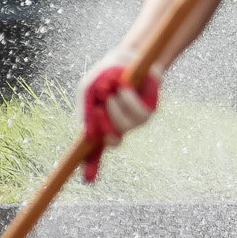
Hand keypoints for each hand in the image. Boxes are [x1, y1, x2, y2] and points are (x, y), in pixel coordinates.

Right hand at [77, 53, 159, 182]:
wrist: (129, 56)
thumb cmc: (106, 74)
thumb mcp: (88, 88)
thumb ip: (85, 108)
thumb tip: (87, 135)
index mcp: (101, 124)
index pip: (95, 151)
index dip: (91, 166)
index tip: (88, 181)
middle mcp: (119, 126)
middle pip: (114, 139)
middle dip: (106, 121)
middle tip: (101, 104)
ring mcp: (136, 120)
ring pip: (128, 125)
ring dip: (120, 106)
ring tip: (115, 88)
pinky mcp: (151, 109)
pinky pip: (143, 112)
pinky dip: (132, 99)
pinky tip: (127, 86)